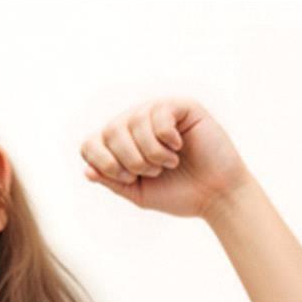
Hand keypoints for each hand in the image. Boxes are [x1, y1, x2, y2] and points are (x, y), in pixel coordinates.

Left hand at [79, 99, 250, 219]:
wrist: (215, 195)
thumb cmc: (179, 194)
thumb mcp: (139, 193)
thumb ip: (113, 181)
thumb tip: (86, 170)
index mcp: (122, 144)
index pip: (92, 142)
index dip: (102, 161)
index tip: (126, 178)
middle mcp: (136, 123)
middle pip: (111, 130)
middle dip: (129, 158)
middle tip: (152, 172)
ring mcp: (159, 112)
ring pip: (135, 120)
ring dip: (150, 151)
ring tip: (168, 163)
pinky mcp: (181, 106)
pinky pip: (159, 113)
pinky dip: (165, 138)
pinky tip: (178, 147)